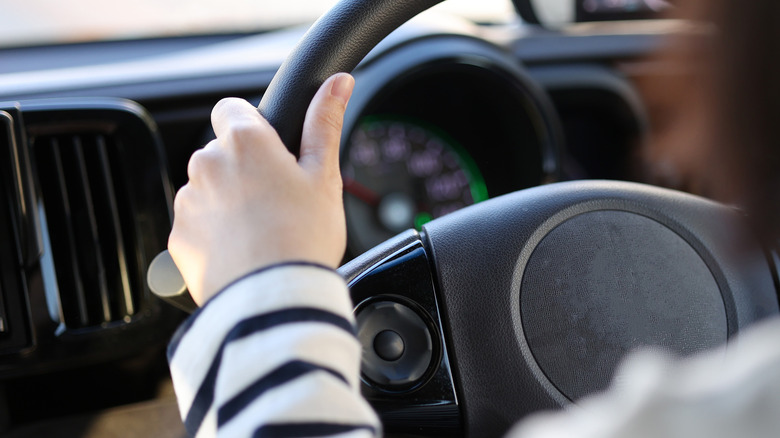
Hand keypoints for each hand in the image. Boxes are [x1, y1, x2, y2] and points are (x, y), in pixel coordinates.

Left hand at [168, 73, 354, 304]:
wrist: (272, 300)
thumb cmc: (304, 238)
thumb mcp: (324, 177)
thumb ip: (324, 123)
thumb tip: (338, 83)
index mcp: (244, 142)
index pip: (231, 109)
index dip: (251, 126)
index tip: (270, 151)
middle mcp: (207, 164)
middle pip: (221, 151)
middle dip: (243, 168)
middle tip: (276, 199)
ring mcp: (188, 201)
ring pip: (208, 188)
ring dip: (227, 200)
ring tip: (261, 230)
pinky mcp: (178, 237)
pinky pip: (196, 224)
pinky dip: (214, 232)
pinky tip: (243, 250)